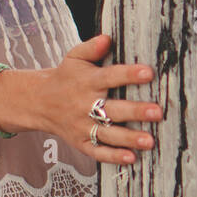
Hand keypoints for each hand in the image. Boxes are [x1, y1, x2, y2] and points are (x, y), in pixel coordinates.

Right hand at [35, 32, 162, 165]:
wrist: (38, 102)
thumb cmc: (64, 77)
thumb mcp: (74, 57)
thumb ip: (92, 48)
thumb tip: (108, 38)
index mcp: (87, 82)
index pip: (110, 76)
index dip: (129, 74)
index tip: (148, 72)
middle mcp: (85, 105)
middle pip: (113, 110)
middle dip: (135, 111)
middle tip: (157, 112)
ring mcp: (82, 126)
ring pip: (108, 134)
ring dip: (129, 138)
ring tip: (150, 140)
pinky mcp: (81, 142)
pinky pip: (97, 152)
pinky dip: (113, 156)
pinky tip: (131, 158)